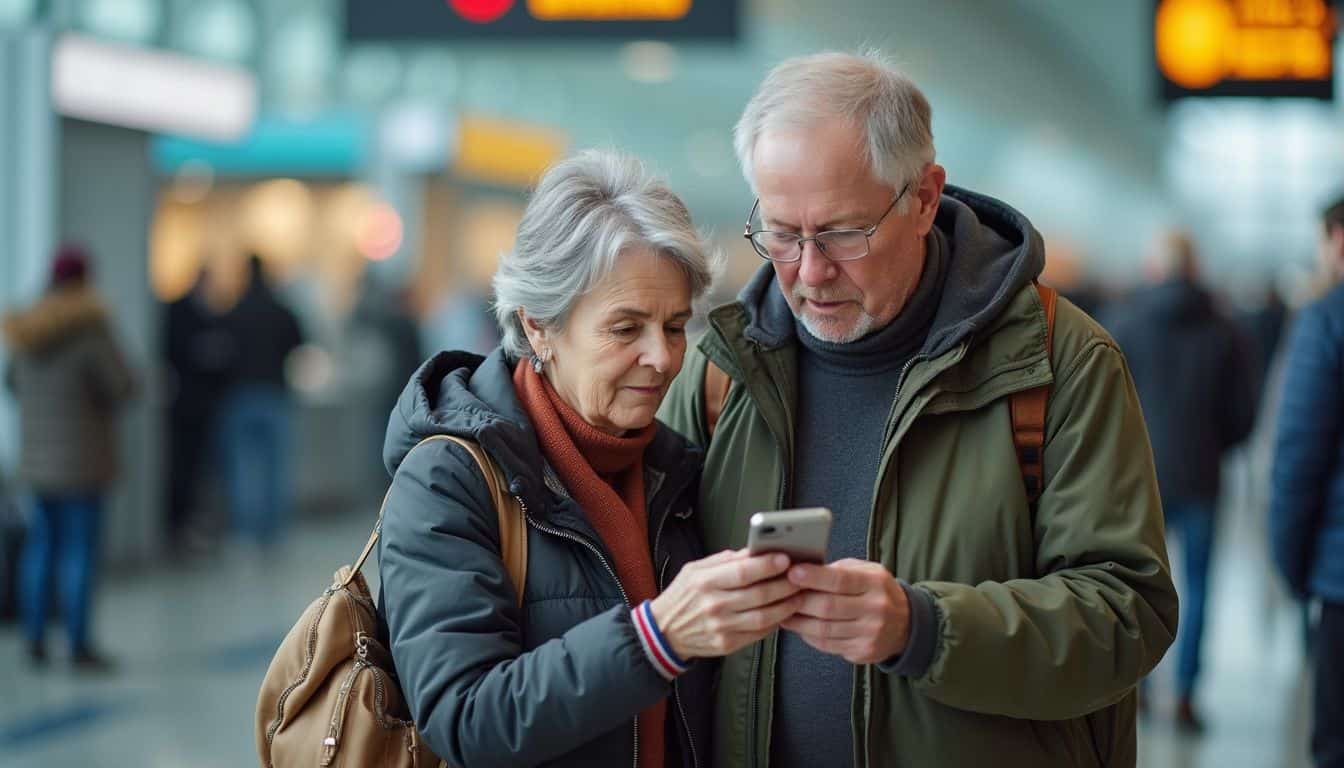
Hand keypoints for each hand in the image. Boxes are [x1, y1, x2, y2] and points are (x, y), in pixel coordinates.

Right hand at [649, 549, 801, 659]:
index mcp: (704, 582)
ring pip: (764, 616)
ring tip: (798, 595)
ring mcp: (721, 627)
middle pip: (759, 594)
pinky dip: (775, 622)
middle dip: (784, 584)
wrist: (664, 632)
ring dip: (786, 605)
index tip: (785, 558)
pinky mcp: (727, 644)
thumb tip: (755, 551)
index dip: (767, 565)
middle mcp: (714, 606)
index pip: (743, 572)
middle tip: (800, 576)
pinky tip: (782, 612)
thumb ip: (726, 560)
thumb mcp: (695, 570)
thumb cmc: (682, 596)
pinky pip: (759, 633)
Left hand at [780, 559, 909, 664]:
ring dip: (798, 621)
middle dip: (800, 600)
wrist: (906, 624)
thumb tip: (804, 569)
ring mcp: (869, 634)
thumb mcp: (866, 572)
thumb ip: (839, 570)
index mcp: (875, 583)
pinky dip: (808, 635)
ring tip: (783, 611)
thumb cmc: (876, 591)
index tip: (792, 572)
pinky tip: (799, 626)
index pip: (840, 580)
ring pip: (824, 629)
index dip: (814, 577)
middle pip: (828, 607)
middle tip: (781, 593)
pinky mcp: (862, 652)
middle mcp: (875, 609)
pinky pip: (827, 644)